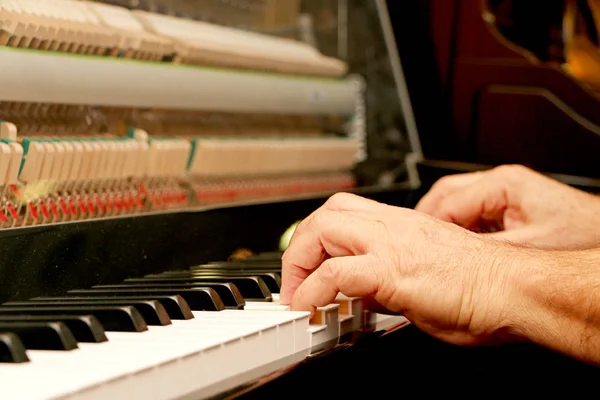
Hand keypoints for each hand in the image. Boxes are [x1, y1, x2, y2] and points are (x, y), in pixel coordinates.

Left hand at [280, 193, 525, 345]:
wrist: (512, 289)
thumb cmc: (481, 285)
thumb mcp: (421, 278)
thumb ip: (387, 281)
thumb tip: (361, 293)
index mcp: (401, 226)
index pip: (344, 213)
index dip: (317, 237)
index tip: (307, 266)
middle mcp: (392, 227)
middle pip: (326, 212)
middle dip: (300, 245)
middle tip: (295, 280)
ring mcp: (390, 244)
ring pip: (323, 230)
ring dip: (299, 263)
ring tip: (296, 295)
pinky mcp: (392, 270)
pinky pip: (335, 274)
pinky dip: (312, 291)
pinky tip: (310, 309)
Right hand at [415, 165, 599, 247]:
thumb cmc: (583, 237)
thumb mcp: (525, 248)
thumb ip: (482, 251)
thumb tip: (449, 260)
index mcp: (502, 184)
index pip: (445, 201)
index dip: (426, 227)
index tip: (416, 247)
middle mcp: (501, 183)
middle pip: (445, 195)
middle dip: (427, 221)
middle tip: (417, 246)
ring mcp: (506, 193)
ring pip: (456, 203)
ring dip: (443, 226)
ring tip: (434, 251)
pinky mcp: (511, 206)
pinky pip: (473, 213)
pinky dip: (461, 230)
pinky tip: (459, 250)